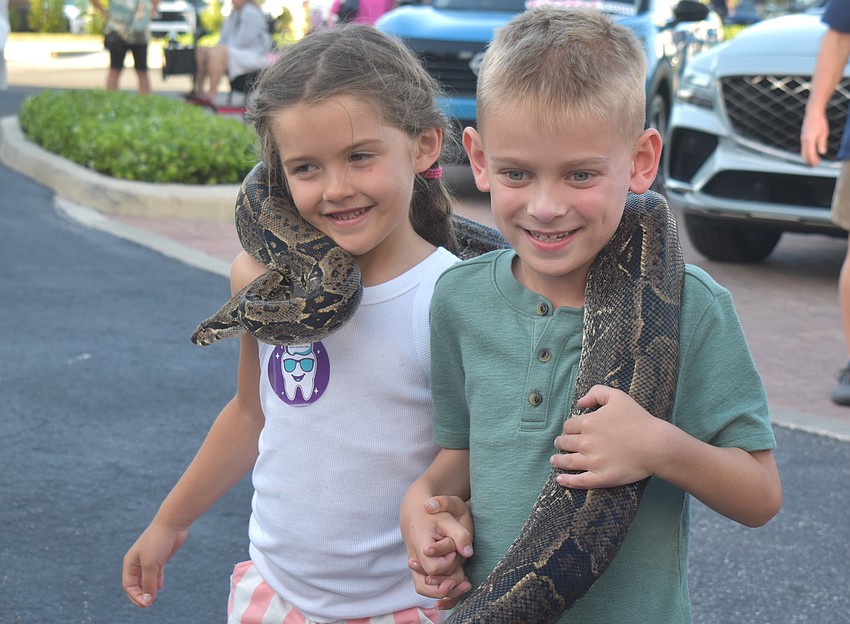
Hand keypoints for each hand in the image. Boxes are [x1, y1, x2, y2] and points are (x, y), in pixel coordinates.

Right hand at [122, 521, 188, 607]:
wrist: (172, 523)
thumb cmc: (158, 542)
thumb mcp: (151, 565)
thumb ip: (148, 583)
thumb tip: (148, 600)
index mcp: (130, 563)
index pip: (128, 585)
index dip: (135, 596)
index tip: (146, 604)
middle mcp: (137, 562)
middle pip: (136, 584)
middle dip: (140, 595)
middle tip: (148, 605)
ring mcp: (149, 560)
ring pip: (146, 579)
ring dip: (149, 589)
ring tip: (153, 599)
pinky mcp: (160, 558)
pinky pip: (156, 573)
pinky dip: (157, 581)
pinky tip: (161, 587)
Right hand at [405, 496, 473, 608]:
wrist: (416, 511)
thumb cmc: (434, 514)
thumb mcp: (448, 519)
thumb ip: (460, 535)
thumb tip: (469, 554)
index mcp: (420, 546)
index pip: (434, 568)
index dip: (447, 563)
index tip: (453, 551)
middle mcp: (414, 559)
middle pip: (428, 584)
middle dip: (448, 581)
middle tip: (463, 575)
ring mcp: (415, 566)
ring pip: (424, 588)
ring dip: (444, 591)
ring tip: (464, 585)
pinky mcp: (419, 568)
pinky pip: (425, 586)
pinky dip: (439, 589)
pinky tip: (456, 585)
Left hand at [551, 385, 667, 488]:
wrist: (656, 445)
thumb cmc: (638, 420)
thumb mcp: (617, 396)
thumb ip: (596, 393)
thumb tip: (580, 403)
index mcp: (588, 423)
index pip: (568, 426)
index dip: (569, 428)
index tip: (571, 431)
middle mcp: (586, 443)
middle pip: (564, 443)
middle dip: (561, 443)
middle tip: (561, 444)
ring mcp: (592, 462)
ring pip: (567, 461)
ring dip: (558, 460)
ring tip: (554, 460)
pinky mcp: (601, 477)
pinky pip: (578, 481)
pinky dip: (566, 481)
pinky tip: (560, 480)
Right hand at [800, 110, 828, 166]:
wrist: (813, 113)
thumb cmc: (820, 122)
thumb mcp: (824, 133)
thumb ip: (822, 143)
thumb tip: (822, 153)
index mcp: (809, 140)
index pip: (810, 154)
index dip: (813, 160)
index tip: (817, 164)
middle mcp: (804, 140)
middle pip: (804, 154)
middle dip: (809, 161)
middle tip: (814, 166)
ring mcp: (802, 139)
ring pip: (803, 151)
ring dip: (808, 157)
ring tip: (814, 160)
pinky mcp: (803, 137)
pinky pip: (803, 147)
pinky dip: (807, 152)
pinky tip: (812, 153)